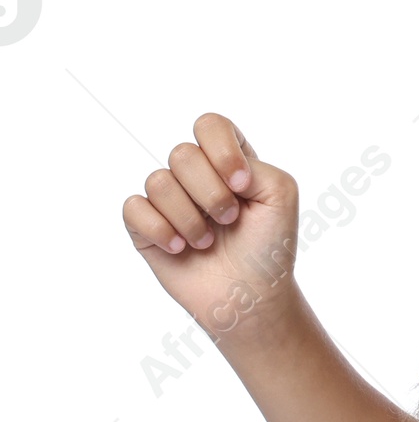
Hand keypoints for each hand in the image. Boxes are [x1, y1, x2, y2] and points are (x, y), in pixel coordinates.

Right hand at [123, 112, 301, 341]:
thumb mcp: (281, 194)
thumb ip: (255, 165)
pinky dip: (160, 230)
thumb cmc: (270, 244)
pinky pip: (133, 208)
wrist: (250, 296)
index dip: (222, 151)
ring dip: (189, 217)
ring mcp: (169, 200)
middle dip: (210, 193)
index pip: (210, 126)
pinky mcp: (145, 227)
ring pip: (158, 182)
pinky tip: (180, 248)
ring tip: (207, 241)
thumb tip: (215, 164)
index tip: (241, 185)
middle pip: (182, 153)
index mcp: (229, 159)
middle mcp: (196, 174)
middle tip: (229, 219)